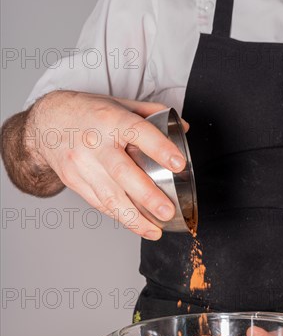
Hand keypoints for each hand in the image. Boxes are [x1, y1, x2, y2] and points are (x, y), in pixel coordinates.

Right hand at [29, 91, 187, 239]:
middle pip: (122, 173)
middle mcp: (95, 143)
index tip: (179, 164)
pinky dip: (119, 216)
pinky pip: (99, 203)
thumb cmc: (87, 112)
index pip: (138, 132)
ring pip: (109, 197)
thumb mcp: (118, 103)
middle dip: (147, 196)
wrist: (46, 123)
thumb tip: (184, 128)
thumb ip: (152, 115)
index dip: (159, 148)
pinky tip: (136, 224)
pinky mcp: (74, 181)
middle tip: (167, 211)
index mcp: (110, 119)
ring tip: (154, 231)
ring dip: (134, 219)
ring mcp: (82, 165)